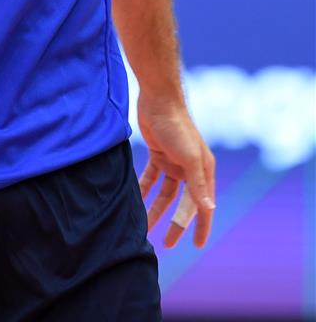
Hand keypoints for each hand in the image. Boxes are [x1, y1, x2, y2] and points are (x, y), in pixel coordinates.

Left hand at [137, 93, 215, 248]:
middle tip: (166, 244)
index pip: (204, 205)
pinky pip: (151, 178)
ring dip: (155, 210)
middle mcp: (190, 168)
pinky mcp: (158, 154)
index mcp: (203, 170)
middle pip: (183, 203)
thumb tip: (210, 209)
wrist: (158, 99)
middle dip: (175, 223)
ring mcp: (173, 162)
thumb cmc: (177, 126)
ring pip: (165, 194)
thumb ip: (198, 183)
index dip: (201, 226)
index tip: (197, 246)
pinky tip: (134, 201)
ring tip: (144, 228)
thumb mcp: (189, 157)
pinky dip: (144, 189)